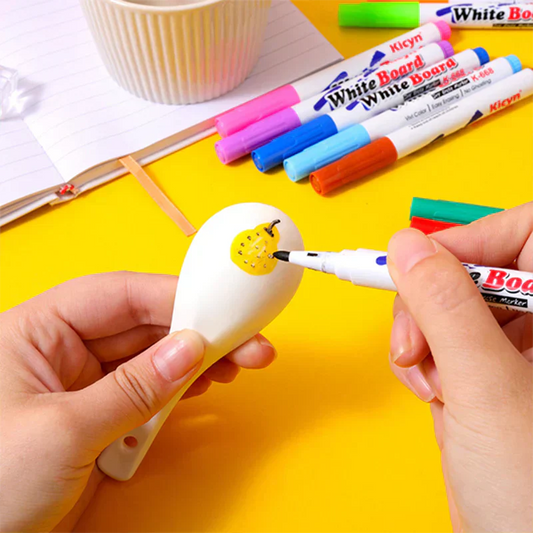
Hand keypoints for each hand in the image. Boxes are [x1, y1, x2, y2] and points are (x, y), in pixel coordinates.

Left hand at [0, 273, 275, 532]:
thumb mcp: (61, 432)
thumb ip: (131, 389)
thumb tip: (188, 350)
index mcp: (37, 331)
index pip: (116, 296)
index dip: (171, 297)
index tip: (218, 309)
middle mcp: (62, 350)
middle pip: (142, 325)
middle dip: (196, 332)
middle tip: (245, 339)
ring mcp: (83, 384)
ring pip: (150, 358)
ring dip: (194, 361)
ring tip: (238, 362)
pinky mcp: (100, 415)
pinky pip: (147, 391)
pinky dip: (177, 390)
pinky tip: (206, 384)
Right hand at [387, 202, 532, 532]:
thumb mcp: (486, 387)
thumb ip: (445, 307)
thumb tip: (409, 247)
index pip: (524, 232)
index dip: (472, 240)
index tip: (425, 265)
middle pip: (471, 268)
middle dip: (430, 301)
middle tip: (414, 337)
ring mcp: (509, 350)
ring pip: (444, 304)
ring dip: (418, 335)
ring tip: (425, 376)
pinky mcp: (477, 374)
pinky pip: (434, 339)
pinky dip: (418, 359)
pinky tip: (429, 390)